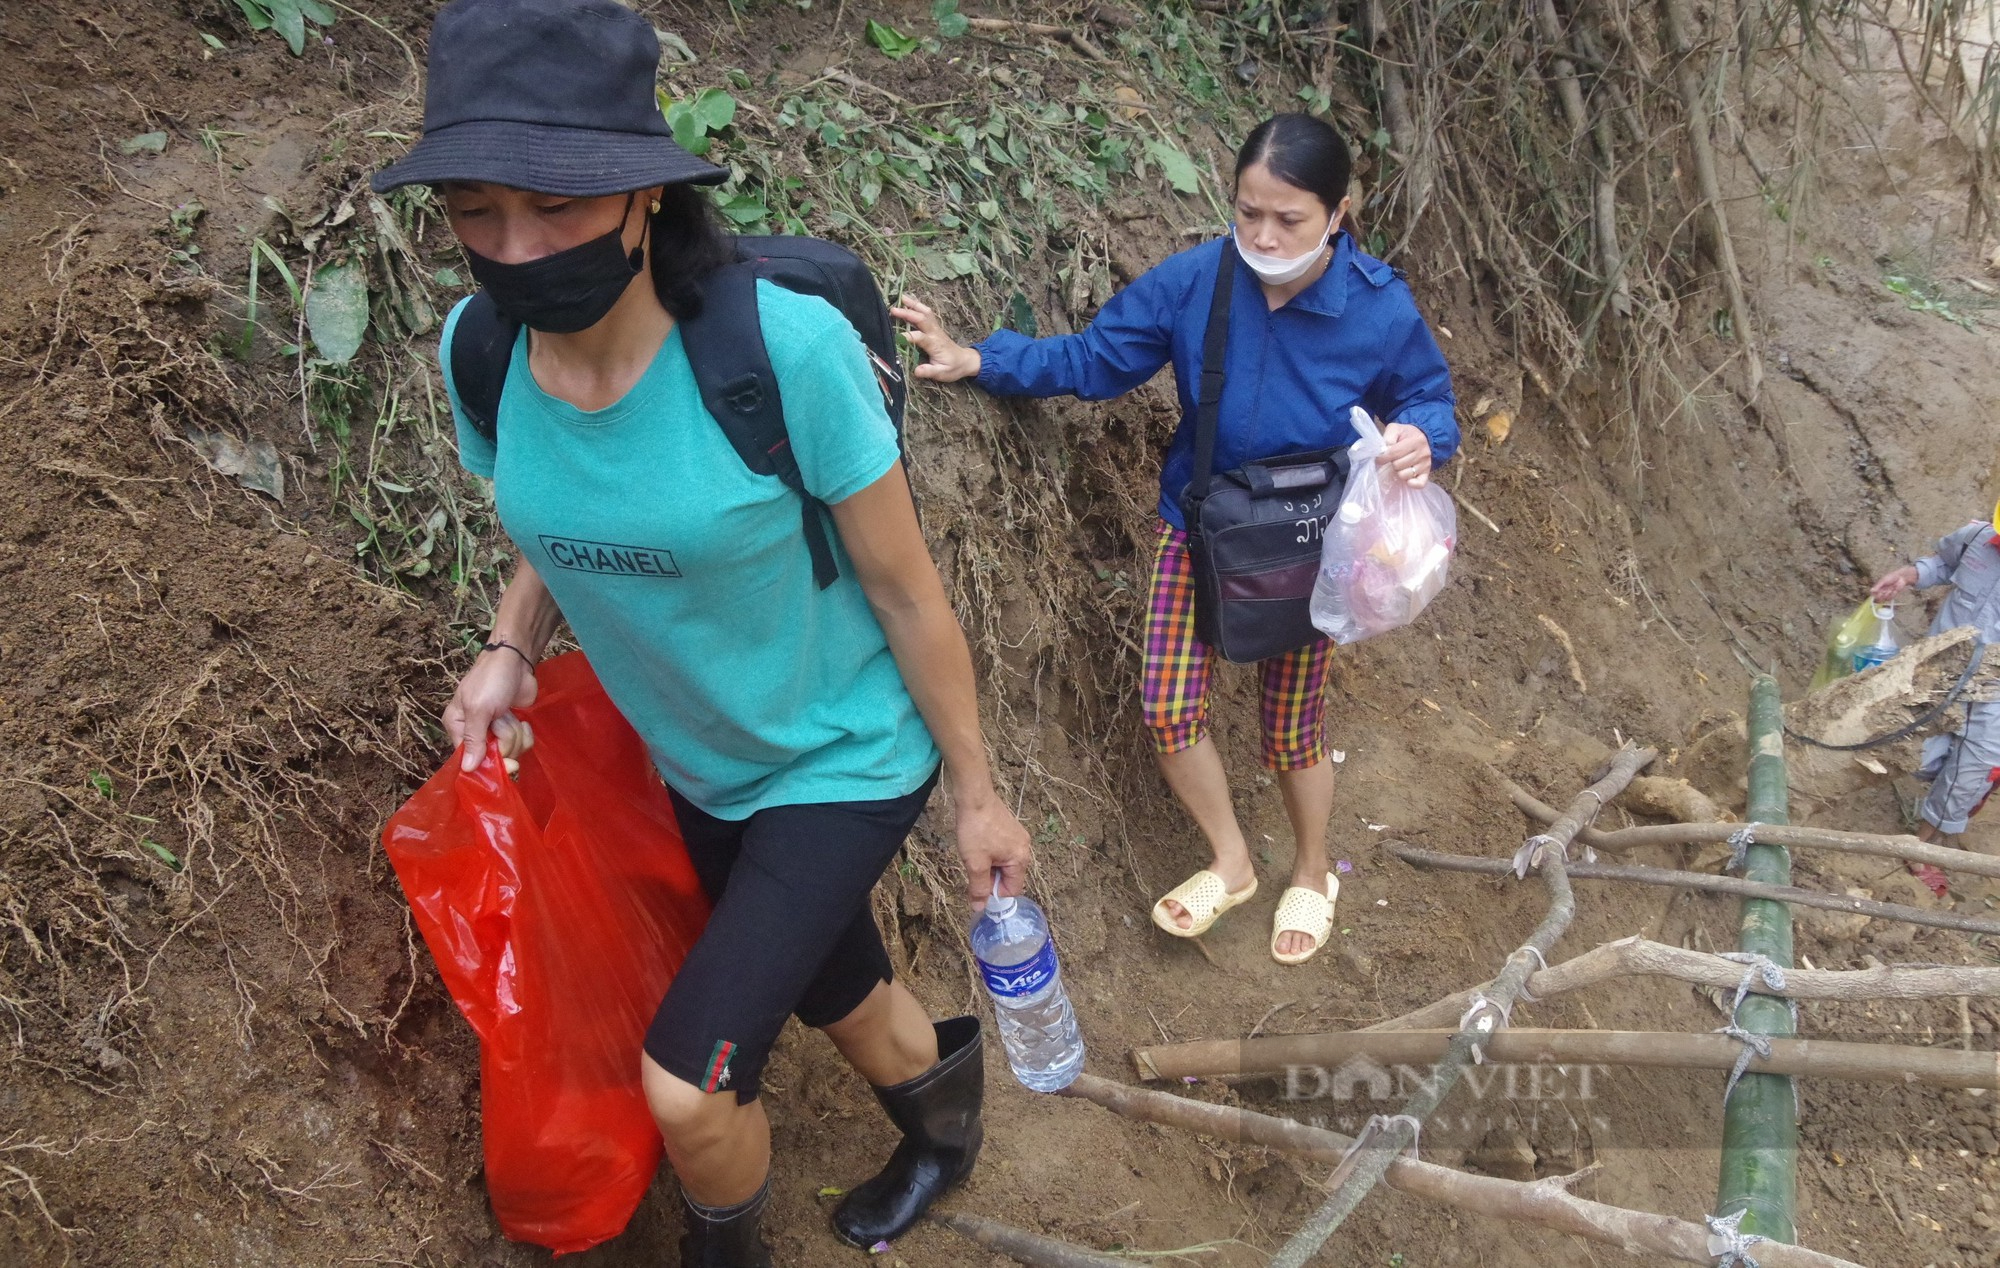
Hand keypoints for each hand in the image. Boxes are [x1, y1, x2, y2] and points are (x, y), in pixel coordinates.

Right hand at [443, 647, 539, 772]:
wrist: (517, 661)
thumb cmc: (492, 680)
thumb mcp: (478, 709)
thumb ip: (473, 739)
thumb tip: (466, 769)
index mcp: (457, 726)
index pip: (467, 758)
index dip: (487, 763)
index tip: (505, 761)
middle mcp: (474, 732)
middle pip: (493, 758)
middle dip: (505, 740)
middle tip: (503, 720)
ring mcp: (495, 732)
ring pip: (511, 751)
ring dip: (515, 732)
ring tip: (509, 713)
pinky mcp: (513, 728)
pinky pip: (522, 744)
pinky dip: (525, 731)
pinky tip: (521, 718)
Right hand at [891, 294, 981, 382]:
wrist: (965, 361)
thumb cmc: (952, 368)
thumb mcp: (942, 373)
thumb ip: (929, 371)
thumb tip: (916, 371)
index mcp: (935, 344)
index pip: (920, 337)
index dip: (908, 336)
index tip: (896, 337)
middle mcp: (935, 333)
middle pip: (921, 319)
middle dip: (907, 313)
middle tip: (892, 310)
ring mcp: (936, 328)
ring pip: (925, 312)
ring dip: (913, 304)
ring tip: (901, 297)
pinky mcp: (935, 327)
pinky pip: (927, 313)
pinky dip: (918, 305)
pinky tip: (910, 302)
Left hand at [952, 788, 1032, 910]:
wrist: (975, 797)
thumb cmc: (976, 830)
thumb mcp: (975, 863)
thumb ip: (979, 887)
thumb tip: (980, 908)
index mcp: (1021, 859)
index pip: (1012, 890)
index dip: (994, 893)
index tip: (977, 886)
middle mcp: (1024, 848)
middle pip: (1009, 876)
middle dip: (991, 877)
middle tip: (974, 867)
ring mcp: (1019, 837)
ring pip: (1004, 863)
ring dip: (989, 865)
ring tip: (975, 853)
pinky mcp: (1011, 829)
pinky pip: (1003, 850)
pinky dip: (991, 853)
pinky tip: (979, 844)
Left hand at [1377, 422, 1432, 487]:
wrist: (1421, 437)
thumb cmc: (1405, 435)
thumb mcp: (1395, 429)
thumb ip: (1388, 437)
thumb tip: (1383, 451)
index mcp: (1416, 440)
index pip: (1394, 452)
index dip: (1382, 457)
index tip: (1379, 458)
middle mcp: (1423, 453)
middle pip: (1398, 465)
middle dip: (1391, 463)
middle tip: (1393, 459)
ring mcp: (1426, 465)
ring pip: (1404, 475)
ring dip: (1398, 471)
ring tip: (1400, 465)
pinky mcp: (1427, 473)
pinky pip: (1419, 484)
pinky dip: (1411, 483)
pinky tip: (1407, 479)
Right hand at [1870, 564, 1918, 603]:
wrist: (1901, 577)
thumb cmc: (1891, 577)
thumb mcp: (1883, 581)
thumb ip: (1877, 586)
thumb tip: (1871, 591)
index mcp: (1877, 587)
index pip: (1873, 594)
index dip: (1875, 595)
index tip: (1878, 592)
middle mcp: (1881, 591)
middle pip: (1878, 598)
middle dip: (1882, 595)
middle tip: (1885, 591)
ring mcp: (1886, 594)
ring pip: (1884, 599)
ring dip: (1888, 594)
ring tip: (1891, 589)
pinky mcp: (1892, 595)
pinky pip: (1890, 598)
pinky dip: (1893, 595)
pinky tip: (1895, 590)